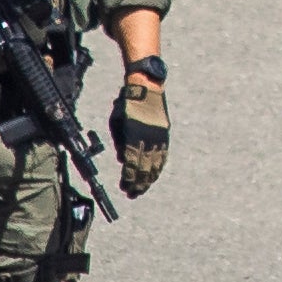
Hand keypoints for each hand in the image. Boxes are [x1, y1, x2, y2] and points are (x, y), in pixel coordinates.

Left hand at [112, 56, 172, 196]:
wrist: (147, 87)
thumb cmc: (127, 104)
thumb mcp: (116, 122)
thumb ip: (119, 143)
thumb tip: (122, 160)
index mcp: (134, 136)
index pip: (131, 164)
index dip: (128, 178)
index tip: (124, 187)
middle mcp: (148, 138)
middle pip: (144, 168)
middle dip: (138, 183)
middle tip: (132, 194)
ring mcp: (158, 137)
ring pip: (155, 164)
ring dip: (149, 179)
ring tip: (142, 188)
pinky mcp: (164, 135)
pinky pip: (163, 155)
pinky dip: (158, 167)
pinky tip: (154, 175)